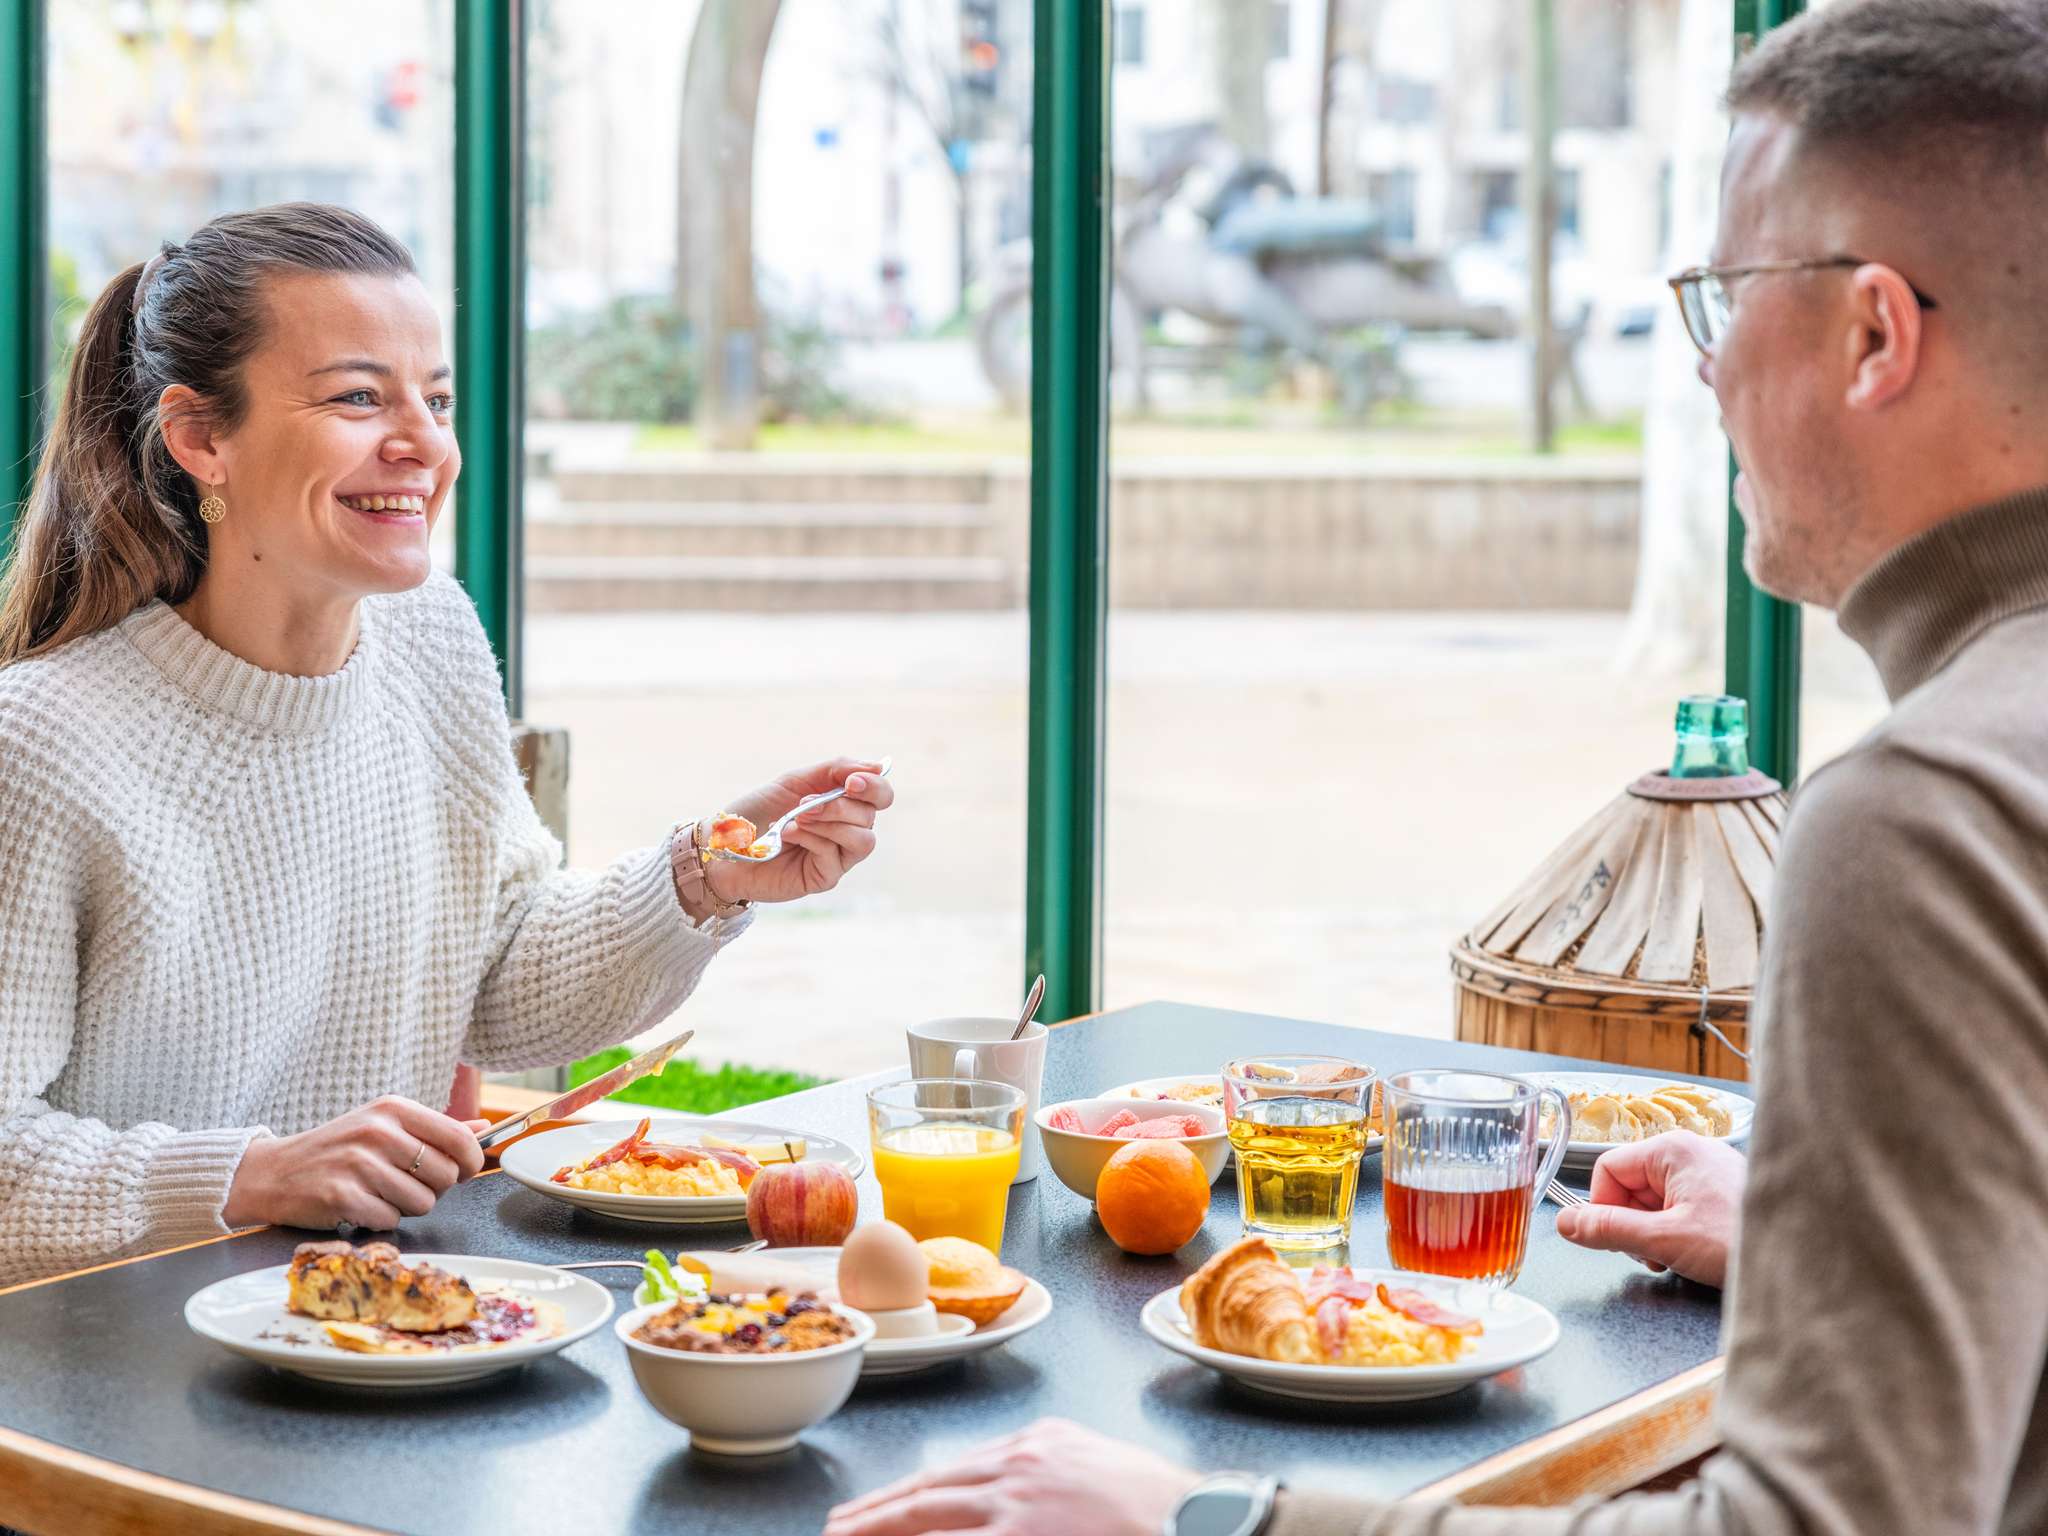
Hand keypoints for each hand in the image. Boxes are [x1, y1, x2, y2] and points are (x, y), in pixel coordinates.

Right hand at [223, 1096, 487, 1231]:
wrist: (273, 1172)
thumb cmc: (337, 1150)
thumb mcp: (384, 1126)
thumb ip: (435, 1129)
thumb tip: (483, 1128)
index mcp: (393, 1109)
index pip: (459, 1138)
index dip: (472, 1161)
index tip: (464, 1171)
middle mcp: (377, 1132)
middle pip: (445, 1175)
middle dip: (434, 1188)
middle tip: (406, 1184)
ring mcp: (358, 1164)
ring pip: (422, 1202)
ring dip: (406, 1206)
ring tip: (379, 1193)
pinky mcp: (342, 1197)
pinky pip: (391, 1219)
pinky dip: (381, 1219)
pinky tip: (360, 1206)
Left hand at [701, 757, 893, 906]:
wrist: (724, 843)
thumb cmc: (757, 812)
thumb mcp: (794, 782)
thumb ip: (834, 771)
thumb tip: (876, 767)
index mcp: (842, 805)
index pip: (880, 796)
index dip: (875, 786)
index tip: (852, 781)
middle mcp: (845, 831)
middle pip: (871, 816)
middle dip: (840, 805)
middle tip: (806, 802)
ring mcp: (837, 856)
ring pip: (863, 839)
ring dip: (830, 822)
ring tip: (797, 818)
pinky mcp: (824, 877)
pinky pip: (835, 856)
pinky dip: (811, 838)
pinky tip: (787, 836)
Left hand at [825, 1419, 1200, 1535]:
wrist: (1205, 1522)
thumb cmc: (1163, 1511)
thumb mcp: (1095, 1469)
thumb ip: (1049, 1476)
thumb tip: (1008, 1496)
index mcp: (1038, 1445)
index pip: (955, 1472)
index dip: (907, 1494)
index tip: (872, 1512)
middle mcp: (1020, 1466)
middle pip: (928, 1494)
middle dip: (875, 1516)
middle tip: (835, 1531)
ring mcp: (1020, 1504)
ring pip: (930, 1520)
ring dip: (881, 1534)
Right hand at [1553, 1131, 1746, 1287]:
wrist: (1807, 1262)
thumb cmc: (1742, 1243)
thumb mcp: (1665, 1240)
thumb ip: (1609, 1229)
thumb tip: (1565, 1223)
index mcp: (1671, 1149)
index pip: (1607, 1169)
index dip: (1602, 1208)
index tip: (1616, 1240)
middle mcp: (1690, 1151)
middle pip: (1631, 1184)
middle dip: (1633, 1223)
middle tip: (1655, 1253)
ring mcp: (1709, 1170)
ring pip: (1656, 1198)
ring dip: (1656, 1231)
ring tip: (1680, 1255)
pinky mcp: (1724, 1191)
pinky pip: (1682, 1205)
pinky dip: (1679, 1230)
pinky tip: (1697, 1251)